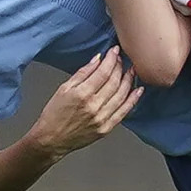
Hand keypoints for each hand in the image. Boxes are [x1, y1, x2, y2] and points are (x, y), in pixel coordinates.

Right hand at [28, 48, 143, 157]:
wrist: (51, 139)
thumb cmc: (54, 114)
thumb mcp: (63, 89)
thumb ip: (82, 73)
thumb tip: (97, 59)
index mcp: (82, 94)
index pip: (103, 72)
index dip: (111, 59)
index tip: (114, 51)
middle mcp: (94, 106)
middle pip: (114, 82)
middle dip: (120, 67)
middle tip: (122, 59)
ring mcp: (102, 119)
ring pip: (121, 95)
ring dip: (129, 80)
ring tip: (132, 71)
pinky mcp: (106, 128)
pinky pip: (124, 112)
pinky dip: (133, 100)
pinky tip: (138, 90)